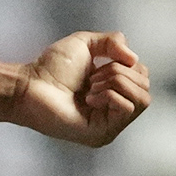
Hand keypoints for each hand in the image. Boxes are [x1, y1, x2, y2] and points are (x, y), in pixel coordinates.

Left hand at [7, 29, 149, 145]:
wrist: (30, 85)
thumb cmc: (51, 67)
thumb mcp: (86, 43)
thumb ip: (112, 41)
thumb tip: (133, 58)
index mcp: (114, 90)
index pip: (143, 76)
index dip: (125, 64)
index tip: (98, 66)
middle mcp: (115, 109)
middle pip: (145, 86)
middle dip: (119, 73)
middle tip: (92, 78)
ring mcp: (110, 124)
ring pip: (141, 99)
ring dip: (115, 83)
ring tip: (90, 87)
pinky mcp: (103, 134)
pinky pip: (126, 109)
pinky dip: (109, 95)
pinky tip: (88, 98)